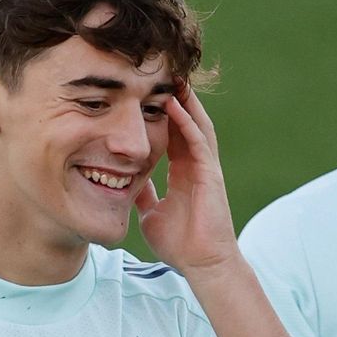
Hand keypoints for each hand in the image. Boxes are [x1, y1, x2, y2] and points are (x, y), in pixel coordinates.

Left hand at [133, 87, 240, 278]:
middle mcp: (196, 164)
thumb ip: (143, 194)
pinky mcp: (210, 174)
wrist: (201, 263)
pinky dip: (187, 121)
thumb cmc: (179, 242)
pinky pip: (198, 140)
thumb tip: (126, 183)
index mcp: (183, 172)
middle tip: (158, 72)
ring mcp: (205, 167)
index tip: (143, 94)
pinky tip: (175, 102)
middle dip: (174, 98)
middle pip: (185, 122)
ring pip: (195, 124)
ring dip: (184, 100)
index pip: (171, 134)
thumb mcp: (151, 212)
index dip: (159, 114)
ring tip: (170, 75)